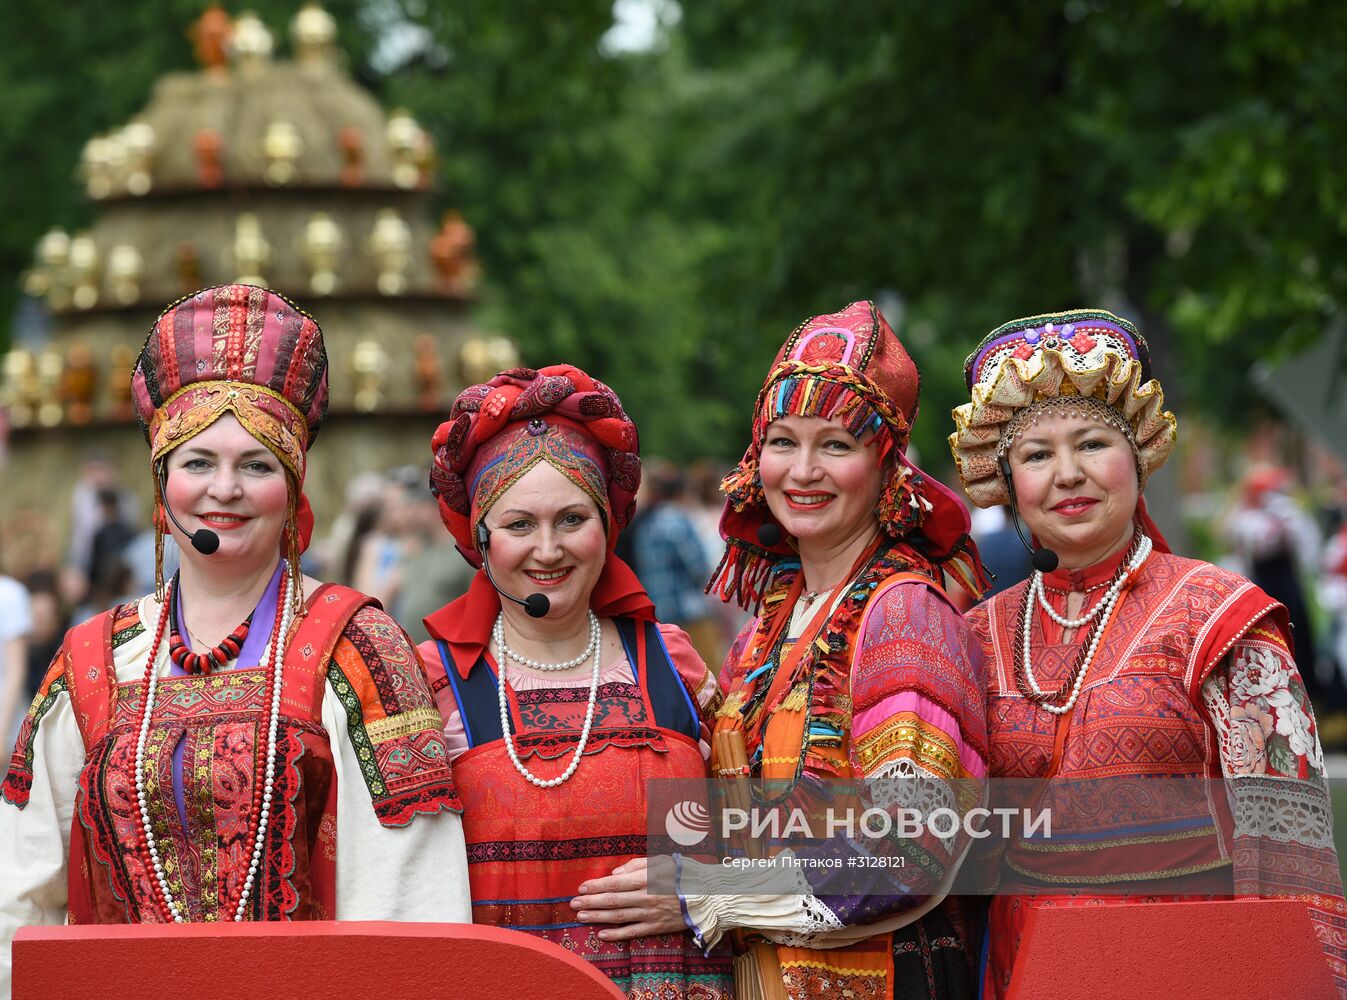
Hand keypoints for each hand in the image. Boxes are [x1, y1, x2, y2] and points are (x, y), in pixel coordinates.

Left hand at [570, 857, 684, 940]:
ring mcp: (651, 914)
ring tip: (581, 917)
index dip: (597, 885)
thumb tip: (615, 872)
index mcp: (647, 879)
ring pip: (619, 916)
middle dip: (591, 902)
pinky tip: (601, 934)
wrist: (708, 895)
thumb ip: (637, 865)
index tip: (581, 888)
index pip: (615, 883)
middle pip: (613, 900)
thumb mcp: (662, 861)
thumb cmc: (684, 874)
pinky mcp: (656, 927)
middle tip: (573, 904)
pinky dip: (616, 934)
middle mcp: (646, 897)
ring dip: (598, 917)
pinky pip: (633, 932)